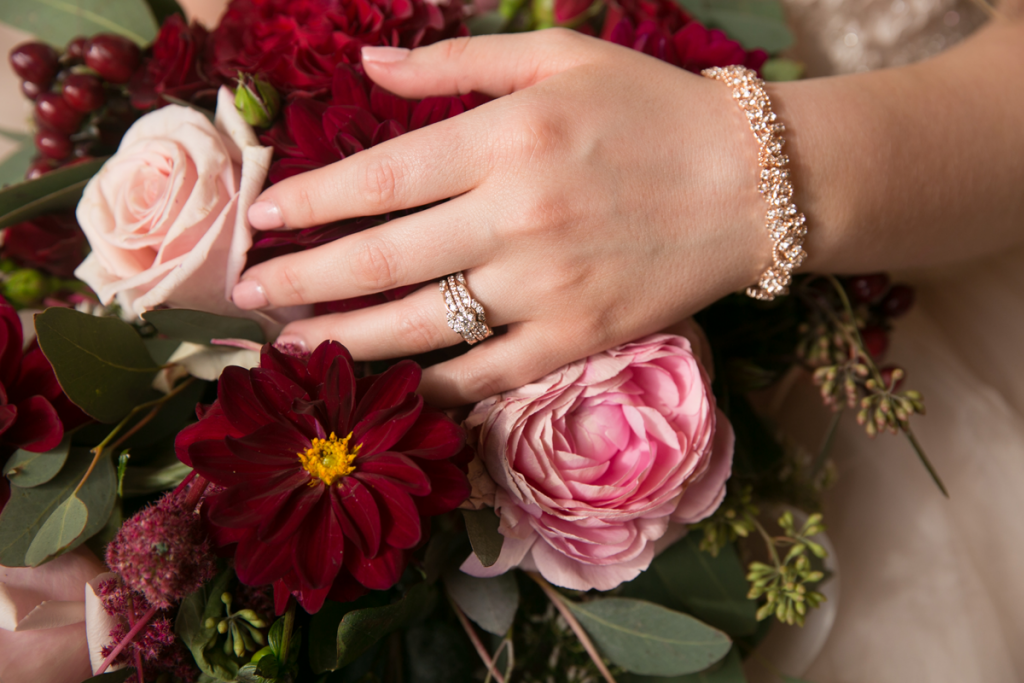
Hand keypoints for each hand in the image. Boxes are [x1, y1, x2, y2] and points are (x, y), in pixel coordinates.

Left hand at [232, 29, 767, 405]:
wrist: (755, 184)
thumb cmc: (654, 110)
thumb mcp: (560, 58)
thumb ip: (456, 63)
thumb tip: (368, 64)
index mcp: (506, 140)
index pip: (378, 177)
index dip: (308, 200)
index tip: (261, 219)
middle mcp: (516, 217)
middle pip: (381, 259)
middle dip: (301, 280)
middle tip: (248, 298)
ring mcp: (547, 287)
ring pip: (421, 327)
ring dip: (344, 340)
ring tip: (292, 349)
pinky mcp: (577, 338)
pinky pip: (486, 375)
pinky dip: (431, 389)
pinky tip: (388, 390)